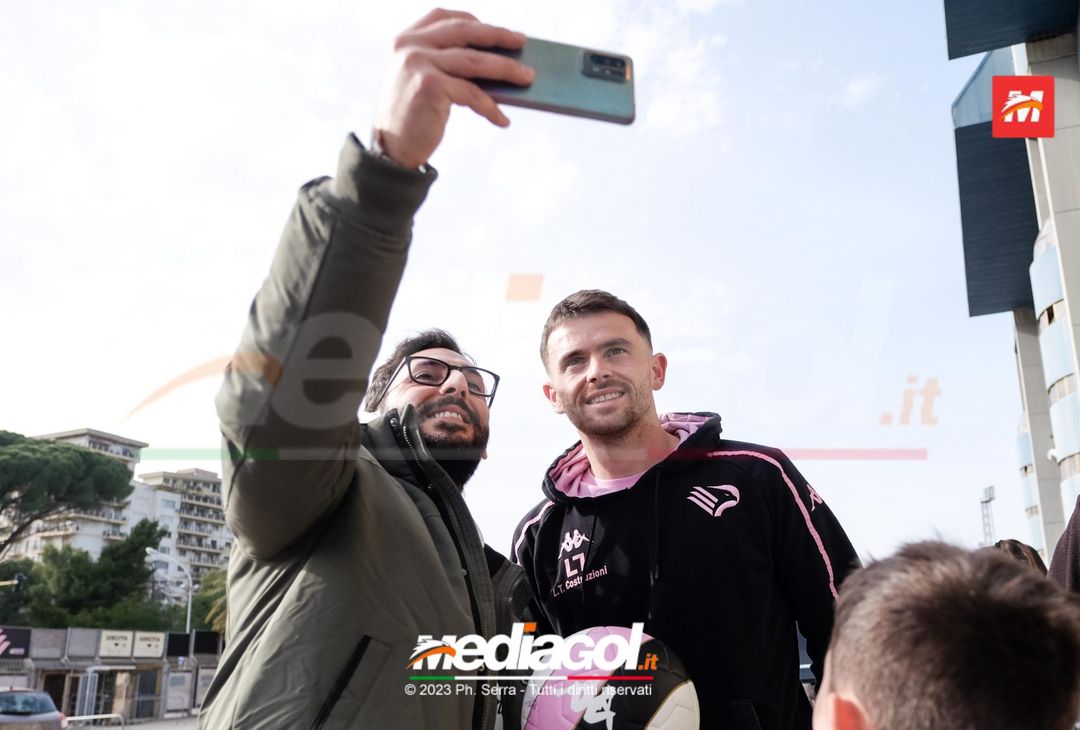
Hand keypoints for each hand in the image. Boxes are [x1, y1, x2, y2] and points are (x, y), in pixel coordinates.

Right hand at [373, 9, 533, 168]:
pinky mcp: (430, 85)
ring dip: (507, 68)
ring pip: (475, 61)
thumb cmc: (412, 117)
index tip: (496, 29)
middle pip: (465, 31)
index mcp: (405, 38)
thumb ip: (444, 62)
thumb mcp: (422, 80)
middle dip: (498, 35)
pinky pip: (472, 93)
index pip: (443, 16)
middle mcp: (409, 45)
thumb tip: (495, 61)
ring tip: (527, 77)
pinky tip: (503, 119)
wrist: (392, 149)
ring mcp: (418, 63)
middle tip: (522, 42)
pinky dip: (491, 107)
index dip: (473, 20)